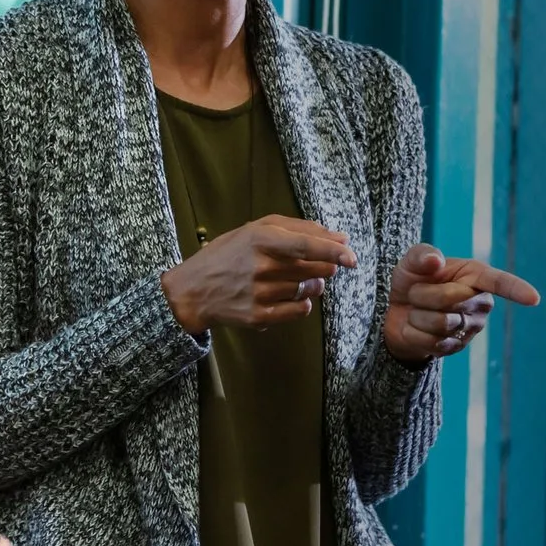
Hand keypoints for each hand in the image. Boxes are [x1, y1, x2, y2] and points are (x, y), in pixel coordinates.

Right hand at [161, 214, 357, 336]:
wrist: (193, 290)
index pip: (305, 245)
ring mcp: (260, 293)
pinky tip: (291, 296)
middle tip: (320, 263)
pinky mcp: (259, 316)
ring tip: (297, 278)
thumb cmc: (229, 254)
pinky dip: (303, 303)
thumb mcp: (256, 230)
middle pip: (314, 268)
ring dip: (313, 283)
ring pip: (309, 289)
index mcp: (260, 240)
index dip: (332, 250)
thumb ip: (298, 228)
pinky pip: (299, 310)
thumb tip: (340, 237)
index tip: (351, 255)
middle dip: (325, 266)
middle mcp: (260, 267)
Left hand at [382, 244, 541, 364]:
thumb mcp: (412, 261)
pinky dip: (413, 333)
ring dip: (417, 314)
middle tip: (416, 292)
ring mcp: (470, 328)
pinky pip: (430, 342)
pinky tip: (417, 328)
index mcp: (476, 275)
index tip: (534, 298)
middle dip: (423, 294)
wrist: (397, 311)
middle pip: (450, 299)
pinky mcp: (456, 348)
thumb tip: (435, 261)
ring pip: (439, 322)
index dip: (516, 289)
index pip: (499, 282)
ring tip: (417, 310)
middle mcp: (480, 303)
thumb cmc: (413, 280)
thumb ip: (421, 255)